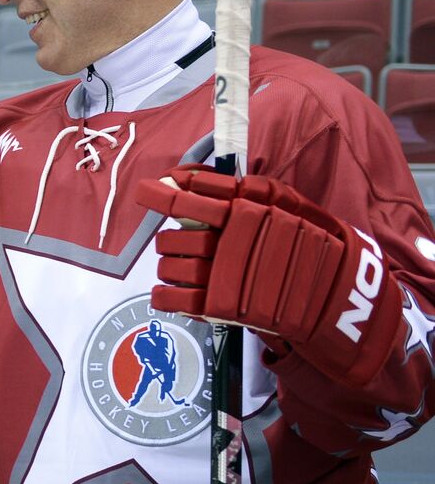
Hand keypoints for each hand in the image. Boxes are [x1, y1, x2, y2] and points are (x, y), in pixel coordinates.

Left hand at [136, 165, 401, 384]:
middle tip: (179, 244)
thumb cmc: (309, 239)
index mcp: (245, 211)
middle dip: (169, 240)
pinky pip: (174, 299)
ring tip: (183, 268)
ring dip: (169, 267)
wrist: (336, 289)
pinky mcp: (223, 306)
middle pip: (173, 238)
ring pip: (170, 267)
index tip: (147, 190)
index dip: (163, 195)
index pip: (191, 198)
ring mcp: (225, 275)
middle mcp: (231, 241)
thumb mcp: (282, 199)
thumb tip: (183, 177)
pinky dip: (164, 297)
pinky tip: (168, 293)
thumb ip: (232, 188)